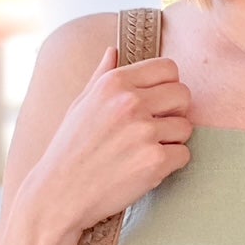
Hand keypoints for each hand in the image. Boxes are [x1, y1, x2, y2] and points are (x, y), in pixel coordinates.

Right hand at [27, 43, 193, 237]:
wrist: (59, 194)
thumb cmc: (69, 150)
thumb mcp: (80, 105)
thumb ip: (102, 76)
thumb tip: (113, 51)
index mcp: (114, 83)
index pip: (168, 68)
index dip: (167, 86)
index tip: (157, 103)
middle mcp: (131, 102)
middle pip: (183, 95)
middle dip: (175, 112)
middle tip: (155, 130)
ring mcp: (144, 132)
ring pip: (186, 127)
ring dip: (172, 141)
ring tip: (144, 152)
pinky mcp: (154, 161)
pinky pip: (184, 155)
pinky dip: (170, 165)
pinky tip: (145, 169)